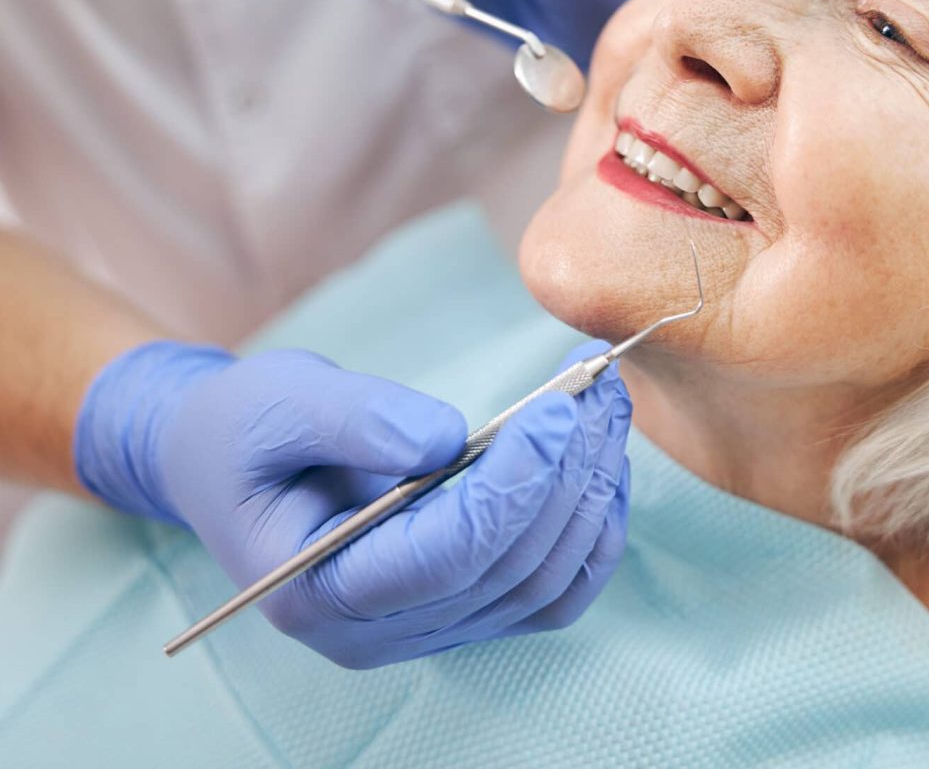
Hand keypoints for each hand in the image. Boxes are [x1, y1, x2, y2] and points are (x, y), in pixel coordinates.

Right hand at [73, 340, 630, 668]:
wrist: (231, 458)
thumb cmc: (245, 429)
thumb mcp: (281, 403)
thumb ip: (359, 419)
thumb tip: (451, 438)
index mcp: (318, 589)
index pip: (447, 555)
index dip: (514, 482)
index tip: (558, 407)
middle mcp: (376, 631)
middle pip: (507, 568)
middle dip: (567, 473)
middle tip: (598, 387)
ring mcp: (424, 627)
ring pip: (542, 584)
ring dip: (590, 494)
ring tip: (608, 408)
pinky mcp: (459, 605)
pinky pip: (548, 590)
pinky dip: (591, 531)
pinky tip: (602, 463)